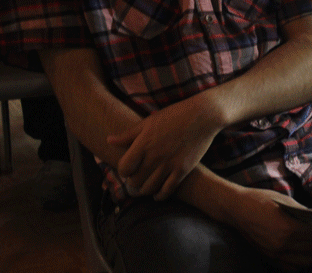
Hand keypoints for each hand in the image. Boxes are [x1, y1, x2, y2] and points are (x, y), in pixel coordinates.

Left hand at [107, 96, 222, 199]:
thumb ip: (128, 134)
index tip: (129, 168)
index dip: (124, 171)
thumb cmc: (175, 115)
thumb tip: (109, 140)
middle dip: (134, 181)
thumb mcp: (149, 121)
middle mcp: (154, 156)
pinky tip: (158, 193)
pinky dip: (160, 195)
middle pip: (135, 182)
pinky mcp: (183, 170)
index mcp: (143, 143)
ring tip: (146, 185)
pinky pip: (167, 190)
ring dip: (145, 189)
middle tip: (137, 177)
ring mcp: (169, 164)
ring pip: (149, 189)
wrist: (203, 116)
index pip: (124, 168)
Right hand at [225, 188, 311, 271]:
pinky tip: (296, 250)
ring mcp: (275, 253)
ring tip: (307, 242)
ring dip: (309, 252)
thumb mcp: (285, 200)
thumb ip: (302, 212)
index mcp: (288, 227)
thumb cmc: (260, 200)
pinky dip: (297, 261)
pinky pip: (291, 268)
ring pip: (304, 261)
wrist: (237, 209)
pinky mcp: (269, 257)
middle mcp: (282, 244)